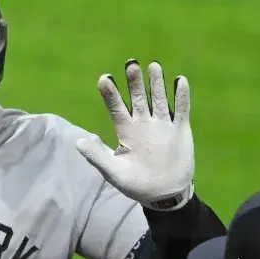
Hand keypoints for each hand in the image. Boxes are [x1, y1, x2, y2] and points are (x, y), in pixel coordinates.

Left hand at [76, 60, 194, 210]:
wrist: (163, 195)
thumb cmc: (135, 184)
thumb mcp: (113, 172)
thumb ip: (97, 156)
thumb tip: (78, 142)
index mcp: (125, 131)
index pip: (116, 108)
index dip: (110, 94)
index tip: (104, 78)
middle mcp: (143, 124)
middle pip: (137, 98)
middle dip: (134, 82)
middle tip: (131, 63)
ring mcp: (162, 125)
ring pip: (159, 99)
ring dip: (157, 84)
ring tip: (153, 66)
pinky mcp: (180, 130)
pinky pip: (181, 110)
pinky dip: (181, 96)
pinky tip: (180, 81)